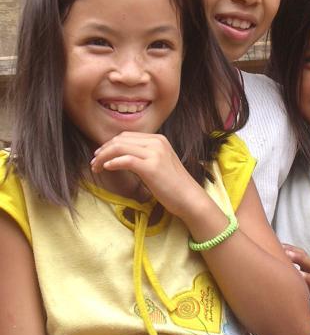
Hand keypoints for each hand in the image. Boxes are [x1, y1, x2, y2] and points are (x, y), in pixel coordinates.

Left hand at [91, 132, 207, 218]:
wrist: (189, 198)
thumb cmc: (173, 185)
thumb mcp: (159, 163)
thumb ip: (144, 156)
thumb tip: (120, 157)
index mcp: (158, 139)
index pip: (126, 136)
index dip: (109, 145)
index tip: (100, 156)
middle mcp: (156, 142)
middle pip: (120, 140)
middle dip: (103, 150)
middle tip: (94, 163)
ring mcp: (155, 153)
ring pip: (120, 148)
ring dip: (104, 157)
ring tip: (96, 168)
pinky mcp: (151, 167)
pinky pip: (125, 160)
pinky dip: (112, 163)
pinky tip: (107, 169)